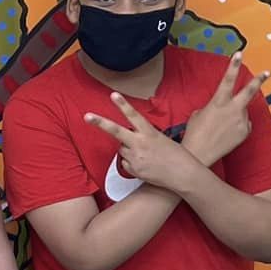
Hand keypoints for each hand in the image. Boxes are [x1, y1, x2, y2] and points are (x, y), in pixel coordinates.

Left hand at [85, 93, 205, 193]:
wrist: (183, 175)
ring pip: (121, 149)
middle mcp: (140, 144)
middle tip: (87, 116)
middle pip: (116, 131)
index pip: (134, 116)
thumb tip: (129, 138)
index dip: (123, 105)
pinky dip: (132, 163)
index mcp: (150, 133)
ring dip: (129, 150)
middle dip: (100, 123)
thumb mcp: (161, 139)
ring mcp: (135, 157)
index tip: (113, 95)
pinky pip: (125, 163)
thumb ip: (143, 136)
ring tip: (147, 156)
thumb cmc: (176, 155)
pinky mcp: (133, 169)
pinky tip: (146, 166)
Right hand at [179, 53, 268, 167]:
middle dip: (258, 80)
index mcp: (218, 102)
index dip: (234, 65)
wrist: (199, 153)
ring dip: (236, 115)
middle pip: (249, 91)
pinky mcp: (245, 132)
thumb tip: (225, 109)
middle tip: (267, 72)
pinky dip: (237, 127)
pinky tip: (227, 134)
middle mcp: (233, 109)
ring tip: (222, 126)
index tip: (239, 54)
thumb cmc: (194, 132)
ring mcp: (241, 121)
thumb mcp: (199, 114)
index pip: (227, 79)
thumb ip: (215, 107)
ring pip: (243, 112)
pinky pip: (244, 125)